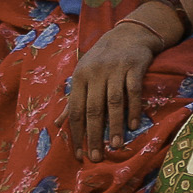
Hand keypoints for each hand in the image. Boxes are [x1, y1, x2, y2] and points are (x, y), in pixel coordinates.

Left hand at [67, 23, 157, 161]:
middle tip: (97, 157)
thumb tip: (58, 124)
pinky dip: (134, 109)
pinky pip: (134, 91)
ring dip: (115, 126)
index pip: (76, 110)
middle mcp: (96, 73)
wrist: (128, 35)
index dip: (76, 133)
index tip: (79, 154)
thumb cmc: (102, 60)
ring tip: (115, 145)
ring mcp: (116, 70)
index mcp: (80, 78)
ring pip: (114, 102)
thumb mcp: (83, 76)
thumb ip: (73, 101)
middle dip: (94, 135)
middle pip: (93, 109)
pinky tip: (134, 126)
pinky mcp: (135, 67)